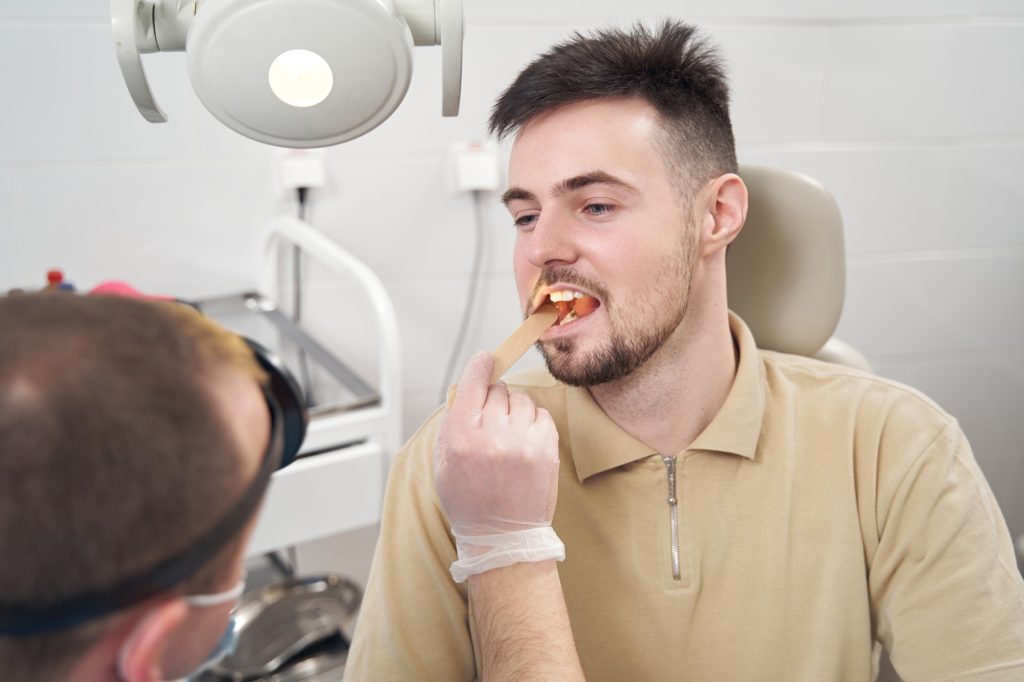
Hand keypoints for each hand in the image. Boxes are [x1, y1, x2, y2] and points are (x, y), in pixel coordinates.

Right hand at [434, 351, 562, 581]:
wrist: (502, 537)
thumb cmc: (469, 501)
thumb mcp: (443, 463)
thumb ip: (451, 422)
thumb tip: (465, 387)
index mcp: (461, 437)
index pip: (473, 382)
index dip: (480, 365)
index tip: (485, 358)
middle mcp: (492, 435)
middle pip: (497, 390)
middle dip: (493, 401)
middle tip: (491, 425)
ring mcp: (522, 441)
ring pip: (520, 401)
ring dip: (514, 413)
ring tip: (508, 440)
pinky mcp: (546, 448)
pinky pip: (540, 415)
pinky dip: (533, 425)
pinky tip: (524, 446)